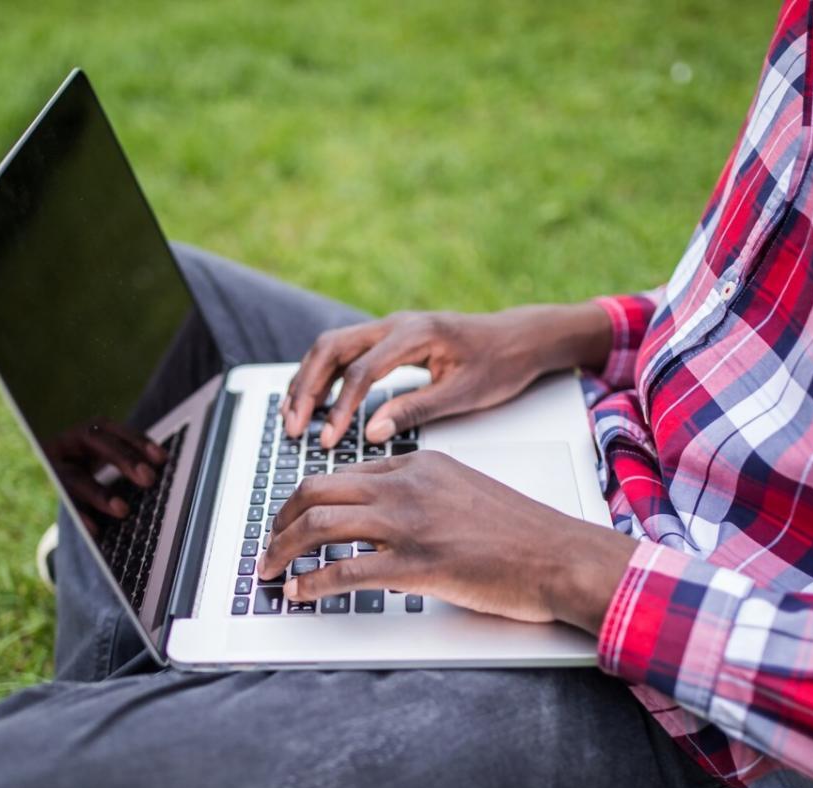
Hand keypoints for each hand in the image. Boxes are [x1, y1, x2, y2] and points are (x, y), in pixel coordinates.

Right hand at [43, 418, 166, 534]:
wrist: (43, 480)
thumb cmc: (84, 470)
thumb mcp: (101, 460)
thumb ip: (126, 462)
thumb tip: (162, 471)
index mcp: (86, 432)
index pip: (113, 430)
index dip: (137, 441)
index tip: (162, 458)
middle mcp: (67, 443)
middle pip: (96, 443)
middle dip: (124, 459)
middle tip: (148, 478)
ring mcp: (50, 466)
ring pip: (75, 477)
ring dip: (100, 493)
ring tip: (123, 510)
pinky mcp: (44, 491)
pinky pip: (62, 504)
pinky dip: (79, 515)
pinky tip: (94, 530)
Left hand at [257, 451, 636, 630]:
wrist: (562, 556)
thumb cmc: (523, 534)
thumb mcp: (466, 493)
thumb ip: (424, 497)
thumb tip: (386, 522)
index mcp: (420, 464)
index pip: (346, 473)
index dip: (310, 499)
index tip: (294, 519)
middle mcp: (408, 486)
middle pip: (318, 490)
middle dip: (281, 519)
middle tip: (268, 545)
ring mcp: (410, 524)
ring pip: (320, 525)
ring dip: (283, 550)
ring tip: (270, 571)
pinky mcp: (417, 565)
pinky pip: (345, 570)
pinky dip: (311, 582)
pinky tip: (300, 592)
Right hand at [282, 302, 611, 448]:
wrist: (520, 338)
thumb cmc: (499, 363)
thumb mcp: (463, 394)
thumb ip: (415, 410)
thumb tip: (371, 432)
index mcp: (415, 334)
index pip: (362, 371)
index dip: (341, 408)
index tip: (328, 439)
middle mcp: (395, 324)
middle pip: (332, 349)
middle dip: (306, 389)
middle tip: (293, 427)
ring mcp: (389, 328)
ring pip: (331, 347)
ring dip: (307, 381)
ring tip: (292, 418)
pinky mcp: (388, 339)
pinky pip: (343, 352)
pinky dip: (321, 376)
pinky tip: (312, 403)